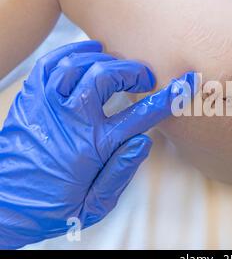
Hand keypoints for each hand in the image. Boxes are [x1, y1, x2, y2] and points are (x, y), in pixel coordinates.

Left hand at [0, 41, 196, 248]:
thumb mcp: (96, 204)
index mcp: (93, 146)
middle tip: (143, 76)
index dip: (168, 97)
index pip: (141, 114)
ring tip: (117, 64)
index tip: (186, 83)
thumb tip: (143, 141)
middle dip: (132, 70)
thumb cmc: (55, 206)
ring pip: (79, 65)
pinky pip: (51, 63)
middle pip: (106, 77)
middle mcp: (71, 120)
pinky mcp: (31, 99)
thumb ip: (121, 171)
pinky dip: (72, 52)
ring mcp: (48, 106)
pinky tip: (87, 53)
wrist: (7, 205)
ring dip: (104, 59)